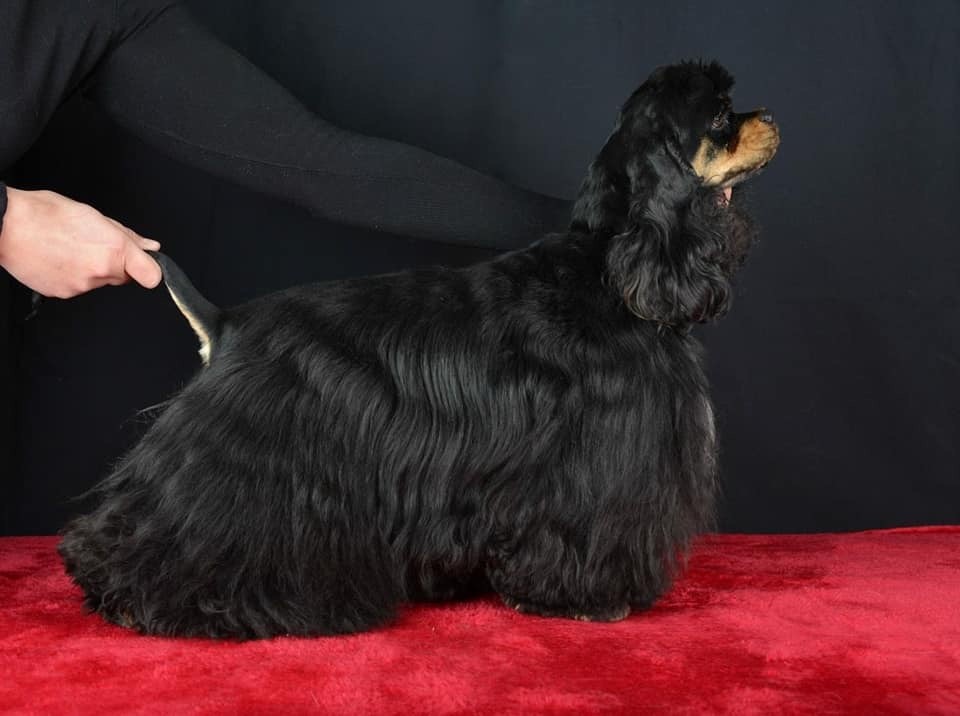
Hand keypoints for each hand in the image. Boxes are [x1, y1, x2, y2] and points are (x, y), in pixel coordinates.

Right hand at [0, 187, 161, 298]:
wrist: (5, 227)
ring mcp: (81, 286)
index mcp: (113, 250)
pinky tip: (58, 259)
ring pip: (98, 281)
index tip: (146, 265)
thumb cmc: (43, 214)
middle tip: (92, 244)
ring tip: (69, 248)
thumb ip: (126, 235)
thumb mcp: (92, 215)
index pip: (151, 275)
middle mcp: (100, 272)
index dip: (150, 270)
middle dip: (114, 263)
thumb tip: (149, 247)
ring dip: (91, 269)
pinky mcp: (63, 293)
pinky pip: (77, 287)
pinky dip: (72, 276)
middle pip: (122, 276)